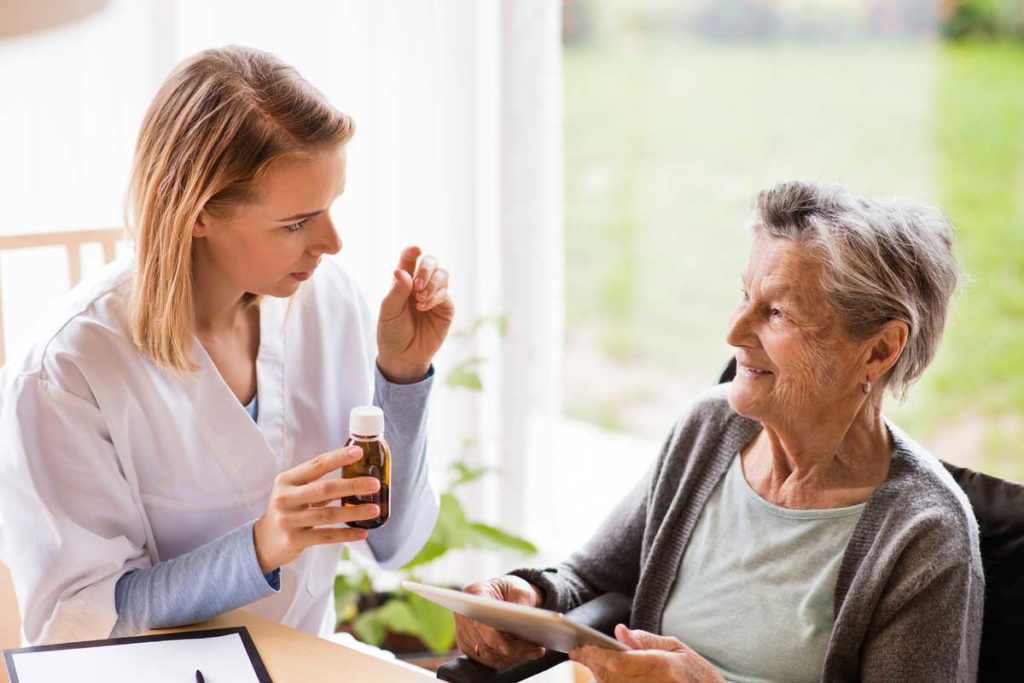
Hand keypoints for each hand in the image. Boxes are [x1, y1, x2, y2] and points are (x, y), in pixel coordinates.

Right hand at [253, 446, 382, 572]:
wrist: (264, 541)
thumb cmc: (288, 510)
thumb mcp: (295, 491)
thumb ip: (318, 483)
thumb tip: (357, 475)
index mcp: (287, 480)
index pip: (316, 465)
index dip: (338, 458)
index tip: (359, 452)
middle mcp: (285, 498)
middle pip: (324, 489)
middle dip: (352, 486)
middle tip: (374, 484)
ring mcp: (288, 520)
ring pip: (327, 514)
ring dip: (354, 512)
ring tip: (374, 509)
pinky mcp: (294, 540)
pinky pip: (325, 536)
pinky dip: (346, 534)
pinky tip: (362, 532)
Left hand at [377, 246, 454, 383]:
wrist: (403, 356)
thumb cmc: (392, 332)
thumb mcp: (388, 311)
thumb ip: (396, 291)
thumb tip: (401, 271)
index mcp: (403, 281)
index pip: (409, 259)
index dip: (412, 251)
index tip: (415, 249)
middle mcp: (421, 285)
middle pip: (431, 262)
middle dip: (426, 268)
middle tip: (417, 284)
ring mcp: (435, 295)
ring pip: (443, 274)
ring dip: (432, 283)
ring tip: (420, 298)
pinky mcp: (446, 308)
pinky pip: (446, 294)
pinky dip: (435, 297)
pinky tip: (424, 306)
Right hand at [453, 576, 546, 668]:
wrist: (508, 596)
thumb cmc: (513, 590)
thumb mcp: (522, 589)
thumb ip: (522, 601)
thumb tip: (526, 620)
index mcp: (474, 594)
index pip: (480, 621)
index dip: (493, 637)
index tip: (510, 646)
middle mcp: (464, 616)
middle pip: (486, 642)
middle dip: (513, 648)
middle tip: (537, 649)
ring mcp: (465, 634)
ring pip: (489, 654)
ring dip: (514, 656)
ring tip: (536, 650)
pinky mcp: (472, 649)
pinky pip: (491, 660)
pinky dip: (510, 659)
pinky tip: (526, 653)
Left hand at [569, 625, 725, 682]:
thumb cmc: (699, 676)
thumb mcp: (678, 649)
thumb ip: (647, 640)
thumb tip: (620, 631)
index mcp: (661, 667)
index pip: (619, 662)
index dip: (595, 655)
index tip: (580, 646)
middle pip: (610, 677)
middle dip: (592, 663)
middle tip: (579, 650)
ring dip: (600, 675)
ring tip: (591, 660)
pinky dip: (611, 682)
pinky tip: (608, 674)